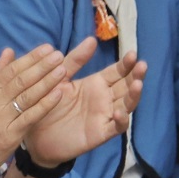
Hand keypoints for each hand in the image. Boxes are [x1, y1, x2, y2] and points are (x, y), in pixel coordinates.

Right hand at [0, 46, 68, 177]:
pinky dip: (45, 105)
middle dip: (42, 66)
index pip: (11, 70)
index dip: (31, 58)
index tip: (47, 48)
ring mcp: (1, 119)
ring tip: (63, 69)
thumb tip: (10, 51)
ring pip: (27, 96)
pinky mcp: (9, 136)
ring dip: (47, 82)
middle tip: (59, 55)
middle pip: (21, 80)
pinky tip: (58, 94)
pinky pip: (30, 117)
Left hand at [21, 40, 146, 168]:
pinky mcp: (101, 133)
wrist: (36, 138)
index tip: (133, 54)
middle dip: (136, 75)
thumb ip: (74, 61)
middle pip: (126, 85)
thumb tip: (92, 39)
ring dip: (134, 95)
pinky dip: (121, 120)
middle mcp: (105, 99)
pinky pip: (116, 127)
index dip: (126, 64)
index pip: (117, 71)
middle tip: (142, 65)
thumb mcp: (60, 80)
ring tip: (137, 84)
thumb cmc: (48, 105)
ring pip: (127, 104)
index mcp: (97, 84)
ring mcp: (105, 116)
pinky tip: (119, 113)